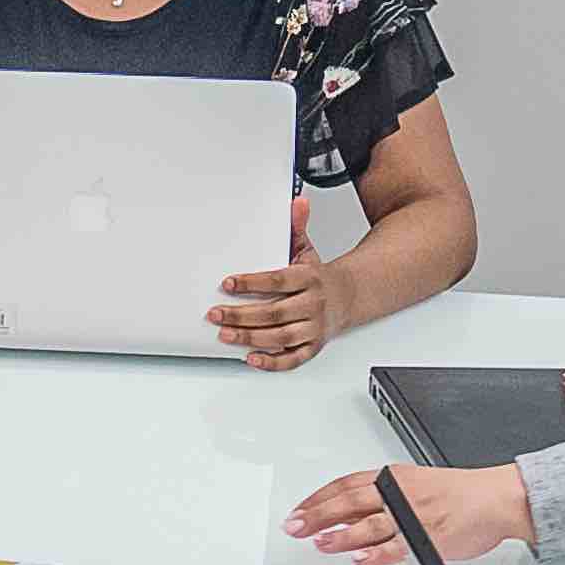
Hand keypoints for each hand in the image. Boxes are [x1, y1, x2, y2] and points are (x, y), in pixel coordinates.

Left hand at [208, 203, 345, 370]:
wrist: (349, 297)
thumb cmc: (320, 278)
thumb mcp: (308, 251)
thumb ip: (296, 229)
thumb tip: (297, 202)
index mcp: (309, 279)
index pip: (277, 281)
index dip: (251, 283)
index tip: (227, 283)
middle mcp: (313, 305)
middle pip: (274, 312)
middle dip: (241, 315)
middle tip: (216, 314)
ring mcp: (313, 328)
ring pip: (280, 337)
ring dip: (250, 337)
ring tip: (226, 335)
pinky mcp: (312, 346)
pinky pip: (292, 359)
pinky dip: (272, 362)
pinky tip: (252, 358)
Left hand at [285, 461, 526, 564]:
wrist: (495, 499)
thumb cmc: (459, 494)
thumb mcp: (415, 484)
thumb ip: (383, 497)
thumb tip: (350, 513)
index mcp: (393, 478)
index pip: (346, 485)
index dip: (318, 498)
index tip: (298, 510)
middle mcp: (399, 494)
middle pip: (349, 501)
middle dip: (318, 515)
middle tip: (295, 526)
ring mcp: (412, 516)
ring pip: (368, 524)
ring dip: (341, 535)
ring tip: (320, 542)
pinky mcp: (428, 538)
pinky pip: (397, 547)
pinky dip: (377, 553)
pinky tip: (360, 558)